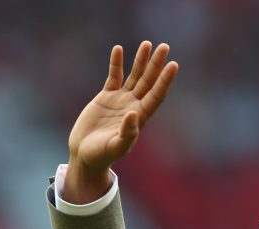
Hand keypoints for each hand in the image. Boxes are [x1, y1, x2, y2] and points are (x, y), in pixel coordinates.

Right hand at [64, 42, 177, 202]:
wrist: (85, 154)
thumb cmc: (102, 155)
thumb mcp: (115, 147)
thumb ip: (127, 133)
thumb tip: (134, 115)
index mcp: (140, 117)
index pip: (156, 95)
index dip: (165, 80)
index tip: (173, 65)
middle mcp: (134, 106)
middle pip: (148, 81)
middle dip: (156, 64)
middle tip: (165, 46)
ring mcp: (121, 100)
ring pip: (134, 76)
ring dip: (141, 60)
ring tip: (147, 43)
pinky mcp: (106, 96)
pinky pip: (113, 76)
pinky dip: (116, 63)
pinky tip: (119, 49)